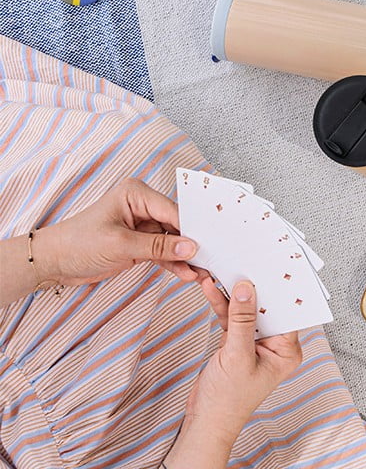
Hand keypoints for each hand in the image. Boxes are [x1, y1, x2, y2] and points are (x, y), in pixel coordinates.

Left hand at [34, 178, 198, 286]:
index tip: (210, 245)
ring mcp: (142, 225)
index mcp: (136, 194)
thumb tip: (191, 247)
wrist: (53, 262)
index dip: (191, 229)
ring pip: (173, 240)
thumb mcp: (120, 245)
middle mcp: (141, 206)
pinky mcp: (140, 243)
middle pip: (177, 225)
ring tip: (201, 273)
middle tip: (210, 261)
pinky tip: (186, 274)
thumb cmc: (78, 243)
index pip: (173, 210)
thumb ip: (158, 246)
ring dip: (185, 257)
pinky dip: (173, 263)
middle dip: (191, 244)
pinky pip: (163, 252)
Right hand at [185, 278, 301, 446]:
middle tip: (244, 263)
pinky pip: (232, 318)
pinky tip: (211, 289)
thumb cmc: (228, 401)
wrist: (205, 422)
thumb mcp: (237, 355)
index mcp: (286, 352)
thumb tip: (248, 289)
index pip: (287, 313)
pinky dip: (222, 305)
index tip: (270, 268)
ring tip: (221, 272)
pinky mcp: (237, 343)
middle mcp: (275, 346)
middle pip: (266, 308)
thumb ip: (242, 321)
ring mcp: (255, 344)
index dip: (278, 290)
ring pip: (247, 311)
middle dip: (253, 287)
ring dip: (233, 294)